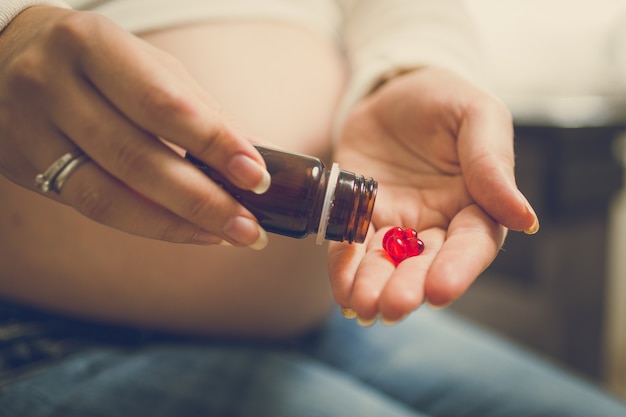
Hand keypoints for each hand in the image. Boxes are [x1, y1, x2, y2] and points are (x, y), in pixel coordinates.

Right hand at [0, 6, 269, 247]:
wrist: (5, 56)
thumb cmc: (98, 61)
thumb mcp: (147, 64)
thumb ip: (196, 108)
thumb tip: (251, 158)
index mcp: (91, 45)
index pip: (161, 104)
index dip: (213, 144)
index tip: (257, 175)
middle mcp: (52, 85)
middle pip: (137, 158)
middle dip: (203, 200)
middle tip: (251, 228)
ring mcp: (30, 130)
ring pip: (110, 195)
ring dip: (178, 224)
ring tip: (227, 237)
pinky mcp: (24, 167)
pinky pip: (92, 207)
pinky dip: (147, 223)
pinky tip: (187, 231)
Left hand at [327, 67, 538, 323]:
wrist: (394, 88)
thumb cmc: (445, 100)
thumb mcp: (477, 114)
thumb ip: (493, 161)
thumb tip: (524, 218)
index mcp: (476, 204)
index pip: (471, 244)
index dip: (457, 269)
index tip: (439, 290)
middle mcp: (437, 222)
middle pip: (426, 264)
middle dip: (409, 287)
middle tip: (393, 306)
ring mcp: (396, 222)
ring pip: (387, 262)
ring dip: (374, 286)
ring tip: (361, 305)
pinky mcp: (360, 216)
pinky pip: (351, 246)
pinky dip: (345, 268)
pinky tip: (342, 290)